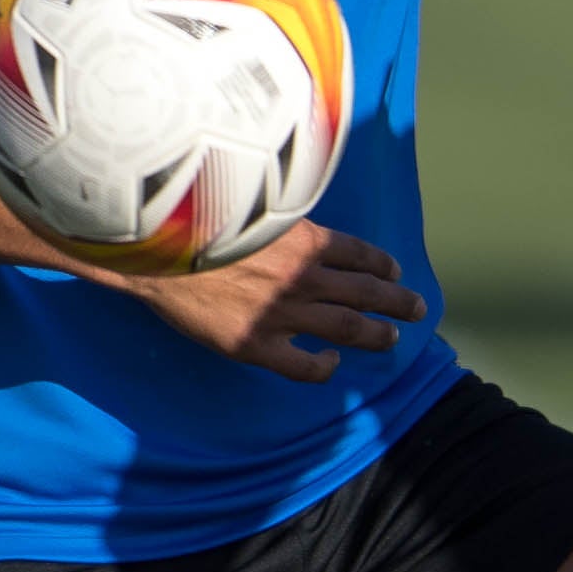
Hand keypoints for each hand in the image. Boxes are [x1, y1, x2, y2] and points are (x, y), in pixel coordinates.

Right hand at [115, 219, 423, 382]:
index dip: (380, 262)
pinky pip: (303, 366)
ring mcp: (282, 313)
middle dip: (397, 300)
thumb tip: (289, 219)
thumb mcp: (250, 204)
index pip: (357, 251)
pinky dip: (324, 367)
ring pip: (347, 327)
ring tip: (392, 339)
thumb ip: (277, 218)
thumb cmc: (196, 220)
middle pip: (365, 290)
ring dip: (375, 334)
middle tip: (418, 309)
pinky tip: (331, 364)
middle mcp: (301, 276)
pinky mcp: (256, 344)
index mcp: (302, 238)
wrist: (154, 251)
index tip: (394, 270)